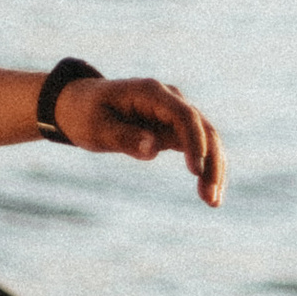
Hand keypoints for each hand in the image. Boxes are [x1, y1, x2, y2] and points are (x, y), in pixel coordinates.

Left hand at [52, 73, 224, 206]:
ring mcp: (176, 114)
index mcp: (151, 93)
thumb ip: (124, 136)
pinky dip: (206, 169)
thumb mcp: (97, 128)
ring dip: (214, 169)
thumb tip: (153, 149)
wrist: (82, 105)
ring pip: (208, 140)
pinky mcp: (176, 129)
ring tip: (213, 202)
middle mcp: (171, 100)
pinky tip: (207, 193)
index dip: (194, 142)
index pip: (184, 116)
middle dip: (212, 162)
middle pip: (204, 129)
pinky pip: (199, 148)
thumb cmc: (86, 115)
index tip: (196, 171)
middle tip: (211, 198)